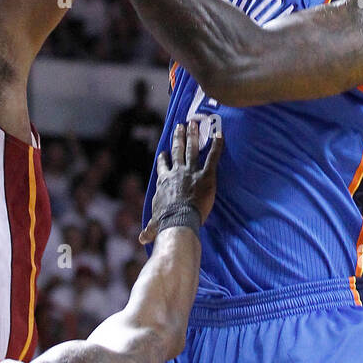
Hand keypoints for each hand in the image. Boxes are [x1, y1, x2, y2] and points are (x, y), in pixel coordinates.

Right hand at [140, 119, 222, 244]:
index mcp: (164, 182)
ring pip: (192, 149)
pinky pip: (213, 157)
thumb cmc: (166, 222)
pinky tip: (220, 134)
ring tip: (194, 123)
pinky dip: (217, 145)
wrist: (178, 220)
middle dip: (179, 137)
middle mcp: (177, 172)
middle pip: (178, 151)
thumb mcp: (155, 224)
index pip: (163, 167)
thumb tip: (142, 240)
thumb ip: (150, 229)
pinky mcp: (206, 175)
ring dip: (193, 135)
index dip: (164, 159)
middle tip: (180, 125)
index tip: (164, 152)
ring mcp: (191, 172)